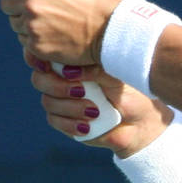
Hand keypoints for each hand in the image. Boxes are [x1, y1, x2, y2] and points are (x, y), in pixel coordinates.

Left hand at [0, 0, 121, 68]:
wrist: (111, 31)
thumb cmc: (94, 0)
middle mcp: (29, 3)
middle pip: (4, 2)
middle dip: (17, 3)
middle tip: (37, 6)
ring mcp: (31, 26)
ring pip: (14, 23)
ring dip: (26, 22)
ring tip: (50, 22)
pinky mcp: (36, 46)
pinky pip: (25, 40)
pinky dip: (36, 38)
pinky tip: (54, 35)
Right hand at [27, 52, 166, 153]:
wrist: (141, 123)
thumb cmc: (132, 93)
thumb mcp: (115, 74)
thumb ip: (93, 68)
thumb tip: (68, 70)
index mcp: (74, 63)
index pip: (46, 56)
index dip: (40, 60)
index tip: (48, 66)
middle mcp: (64, 80)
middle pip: (40, 79)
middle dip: (58, 86)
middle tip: (82, 91)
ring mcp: (63, 101)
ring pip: (48, 102)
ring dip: (70, 108)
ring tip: (95, 112)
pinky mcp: (65, 121)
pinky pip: (54, 120)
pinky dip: (69, 124)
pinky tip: (87, 126)